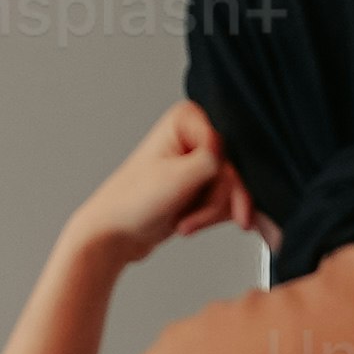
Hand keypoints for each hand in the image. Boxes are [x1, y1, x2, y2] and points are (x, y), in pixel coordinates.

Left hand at [66, 99, 250, 261]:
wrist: (115, 235)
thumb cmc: (132, 202)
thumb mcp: (179, 178)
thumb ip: (214, 162)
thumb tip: (238, 156)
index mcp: (186, 118)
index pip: (229, 148)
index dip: (223, 178)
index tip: (211, 197)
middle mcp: (195, 135)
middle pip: (233, 170)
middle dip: (216, 201)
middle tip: (194, 219)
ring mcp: (199, 161)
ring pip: (233, 188)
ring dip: (212, 212)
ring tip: (186, 223)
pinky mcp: (202, 185)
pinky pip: (228, 201)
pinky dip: (214, 216)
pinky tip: (192, 223)